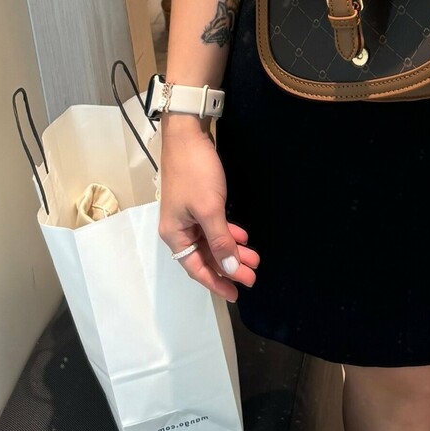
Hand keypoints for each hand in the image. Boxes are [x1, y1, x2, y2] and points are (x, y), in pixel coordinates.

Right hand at [158, 127, 259, 303]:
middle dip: (229, 267)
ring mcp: (188, 216)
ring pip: (212, 242)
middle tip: (254, 276)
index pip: (196, 268)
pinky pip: (214, 226)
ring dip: (232, 250)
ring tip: (255, 258)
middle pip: (206, 256)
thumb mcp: (210, 209)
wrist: (187, 136)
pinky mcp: (199, 203)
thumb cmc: (195, 173)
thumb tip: (229, 270)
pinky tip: (244, 237)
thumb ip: (220, 241)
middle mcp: (178, 229)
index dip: (216, 282)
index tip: (236, 294)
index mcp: (174, 234)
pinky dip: (228, 233)